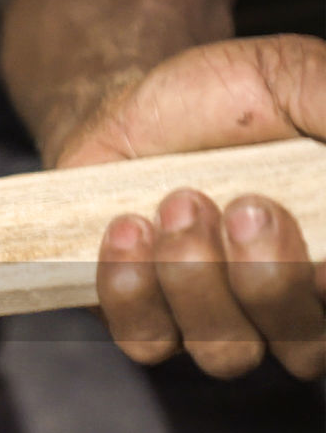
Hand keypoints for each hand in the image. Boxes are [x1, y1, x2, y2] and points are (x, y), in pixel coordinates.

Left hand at [55, 35, 325, 378]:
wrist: (133, 108)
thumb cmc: (228, 99)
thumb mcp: (294, 80)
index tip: (323, 267)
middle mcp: (285, 304)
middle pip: (303, 348)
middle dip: (270, 279)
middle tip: (241, 207)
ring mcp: (213, 321)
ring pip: (224, 352)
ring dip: (197, 279)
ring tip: (176, 206)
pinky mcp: (144, 320)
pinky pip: (144, 339)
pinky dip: (133, 288)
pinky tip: (126, 229)